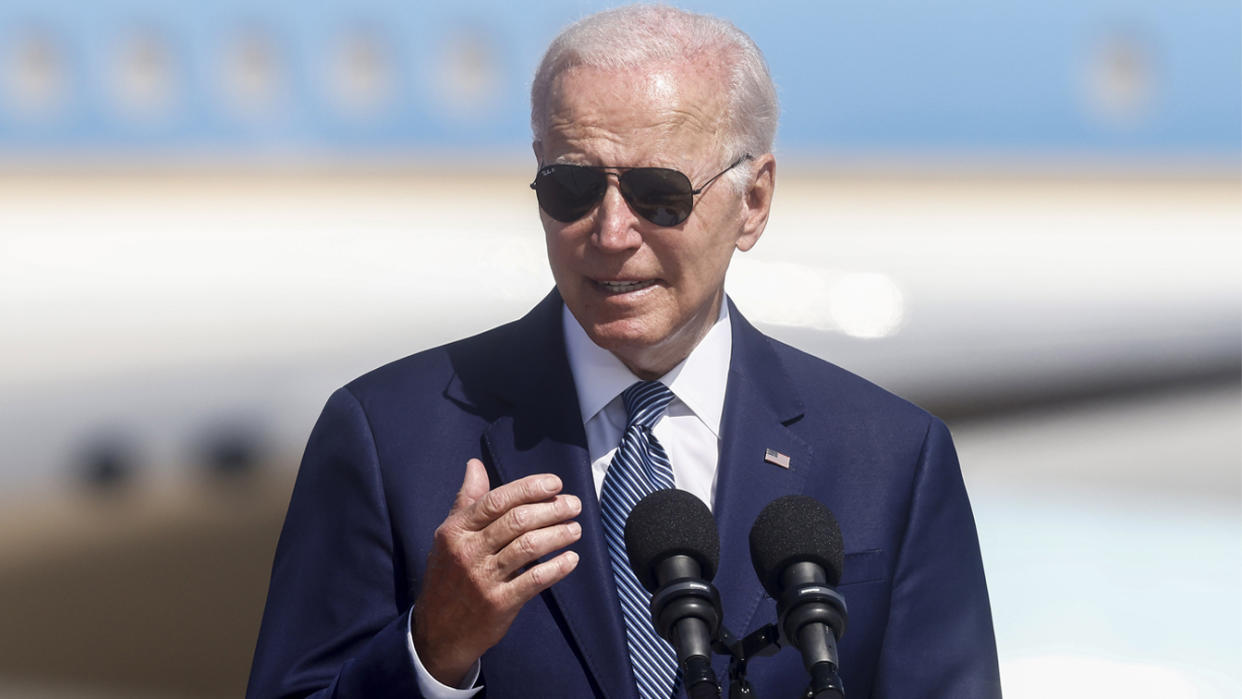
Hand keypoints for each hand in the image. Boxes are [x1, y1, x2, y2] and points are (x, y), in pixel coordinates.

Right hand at [412, 458, 581, 686]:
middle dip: (552, 509)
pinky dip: (557, 567)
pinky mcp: (499, 603)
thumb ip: (466, 500)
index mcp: (456, 530)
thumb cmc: (448, 576)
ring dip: (558, 534)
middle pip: (517, 521)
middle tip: (574, 505)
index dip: (529, 488)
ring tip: (576, 529)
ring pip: (529, 547)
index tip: (555, 483)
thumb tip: (475, 465)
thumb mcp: (449, 536)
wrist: (437, 632)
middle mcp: (468, 551)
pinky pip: (534, 580)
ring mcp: (483, 578)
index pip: (497, 500)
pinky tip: (571, 559)